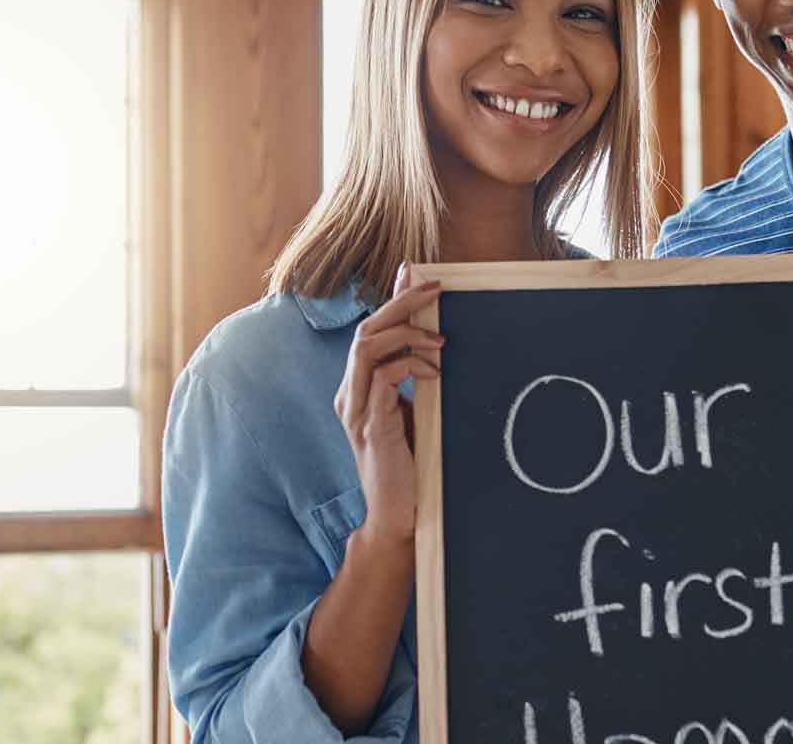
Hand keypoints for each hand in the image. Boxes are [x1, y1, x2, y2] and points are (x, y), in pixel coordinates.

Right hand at [335, 269, 443, 544]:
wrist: (398, 517)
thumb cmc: (410, 468)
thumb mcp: (414, 413)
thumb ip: (415, 380)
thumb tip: (434, 343)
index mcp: (358, 389)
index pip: (370, 331)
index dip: (391, 301)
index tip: (415, 275)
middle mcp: (350, 395)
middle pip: (366, 330)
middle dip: (401, 304)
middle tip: (435, 289)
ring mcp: (356, 409)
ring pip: (368, 346)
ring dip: (407, 333)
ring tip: (441, 339)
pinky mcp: (369, 425)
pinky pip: (383, 377)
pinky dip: (411, 366)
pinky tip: (436, 374)